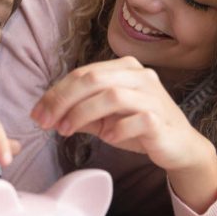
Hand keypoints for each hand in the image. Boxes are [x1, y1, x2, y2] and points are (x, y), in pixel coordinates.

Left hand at [30, 56, 206, 172]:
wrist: (179, 147)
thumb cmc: (141, 129)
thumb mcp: (105, 118)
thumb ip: (81, 113)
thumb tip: (48, 114)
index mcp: (125, 68)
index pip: (83, 73)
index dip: (56, 93)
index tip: (37, 113)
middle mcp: (140, 76)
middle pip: (92, 78)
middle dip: (62, 100)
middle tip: (46, 122)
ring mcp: (152, 95)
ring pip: (111, 96)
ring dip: (82, 114)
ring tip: (67, 131)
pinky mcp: (161, 118)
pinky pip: (134, 119)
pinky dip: (116, 129)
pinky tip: (108, 138)